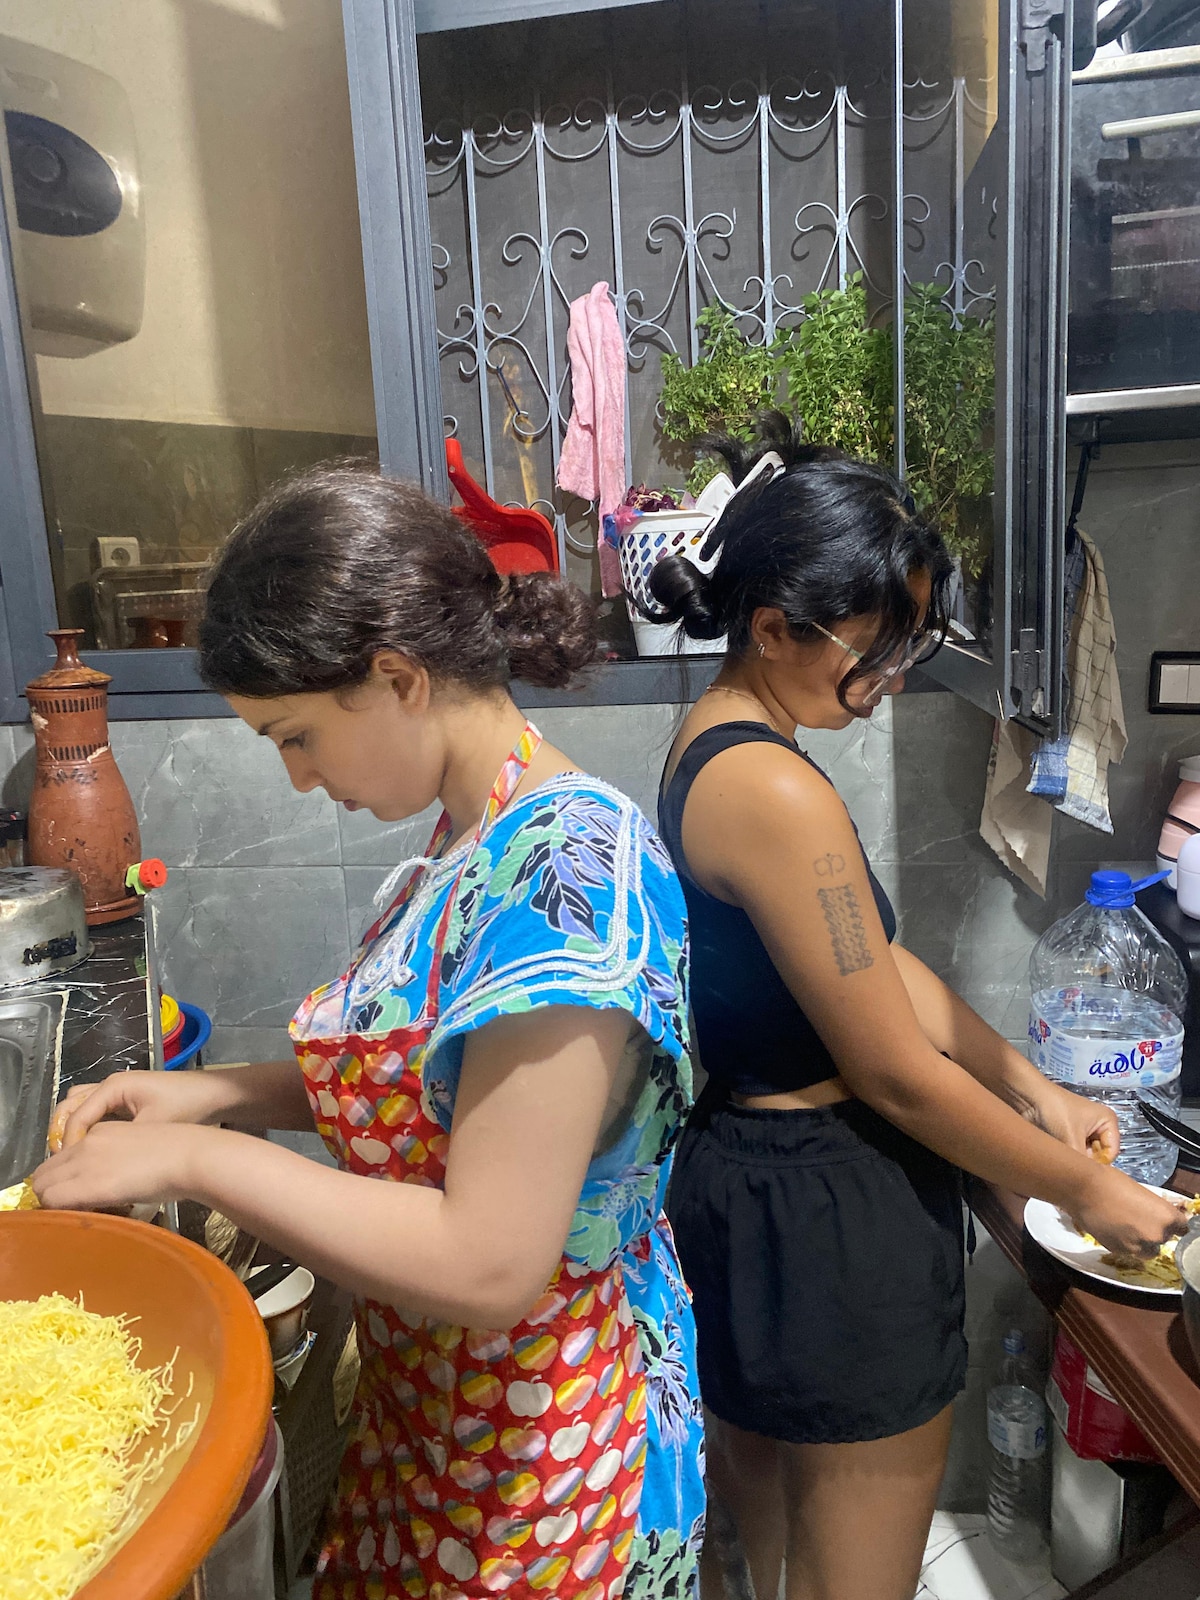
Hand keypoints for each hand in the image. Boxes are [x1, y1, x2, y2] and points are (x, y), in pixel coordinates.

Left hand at [32, 1121, 209, 1211]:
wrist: (190, 1156)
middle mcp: (86, 1143)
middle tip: (70, 1209)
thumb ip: (114, 1162)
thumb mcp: (137, 1149)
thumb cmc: (178, 1153)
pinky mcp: (89, 1184)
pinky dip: (60, 1211)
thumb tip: (106, 1184)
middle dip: (50, 1192)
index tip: (73, 1196)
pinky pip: (55, 1200)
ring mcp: (85, 1162)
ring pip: (43, 1187)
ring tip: (76, 1214)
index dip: (60, 1180)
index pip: (59, 1159)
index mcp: (99, 1132)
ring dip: (53, 1203)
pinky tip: (81, 1217)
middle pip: (43, 1173)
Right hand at [50, 1070, 234, 1151]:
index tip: (67, 1170)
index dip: (69, 1143)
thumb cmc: (187, 1108)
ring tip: (72, 1160)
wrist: (216, 1096)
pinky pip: (95, 1113)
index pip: (76, 1116)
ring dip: (72, 1130)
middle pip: (70, 1106)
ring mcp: (117, 1092)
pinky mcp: (126, 1102)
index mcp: (113, 1086)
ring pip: (80, 1107)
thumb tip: (90, 1168)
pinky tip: (91, 1153)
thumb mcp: (152, 1128)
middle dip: (63, 1133)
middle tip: (63, 1164)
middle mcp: (110, 1085)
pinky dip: (87, 1129)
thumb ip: (119, 1144)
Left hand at [1029, 1083, 1119, 1163]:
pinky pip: (1073, 1153)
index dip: (1098, 1163)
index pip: (1111, 1153)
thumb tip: (1085, 1183)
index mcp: (1108, 1121)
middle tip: (1070, 1164)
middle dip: (1084, 1161)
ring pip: (1085, 1156)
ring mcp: (1083, 1131)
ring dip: (1074, 1160)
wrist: (1026, 1097)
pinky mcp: (1068, 1136)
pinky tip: (1057, 1158)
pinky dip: (1067, 1157)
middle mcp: (1099, 1127)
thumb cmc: (1053, 1110)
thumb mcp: (1071, 1137)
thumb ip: (1081, 1163)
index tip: (1082, 1168)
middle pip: (1098, 1156)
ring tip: (1062, 1159)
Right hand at [1071, 1165, 1188, 1260]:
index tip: (1166, 1221)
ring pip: (1148, 1250)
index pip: (1182, 1227)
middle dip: (1154, 1231)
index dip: (1173, 1224)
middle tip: (1139, 1219)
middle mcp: (1156, 1234)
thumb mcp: (1142, 1192)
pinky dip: (1125, 1244)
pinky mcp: (1119, 1251)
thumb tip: (1155, 1216)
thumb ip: (1154, 1209)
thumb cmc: (1111, 1182)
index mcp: (1166, 1216)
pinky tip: (1114, 1229)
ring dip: (1142, 1242)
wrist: (1083, 1189)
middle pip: (1164, 1239)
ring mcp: (1137, 1246)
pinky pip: (1129, 1251)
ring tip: (1127, 1228)